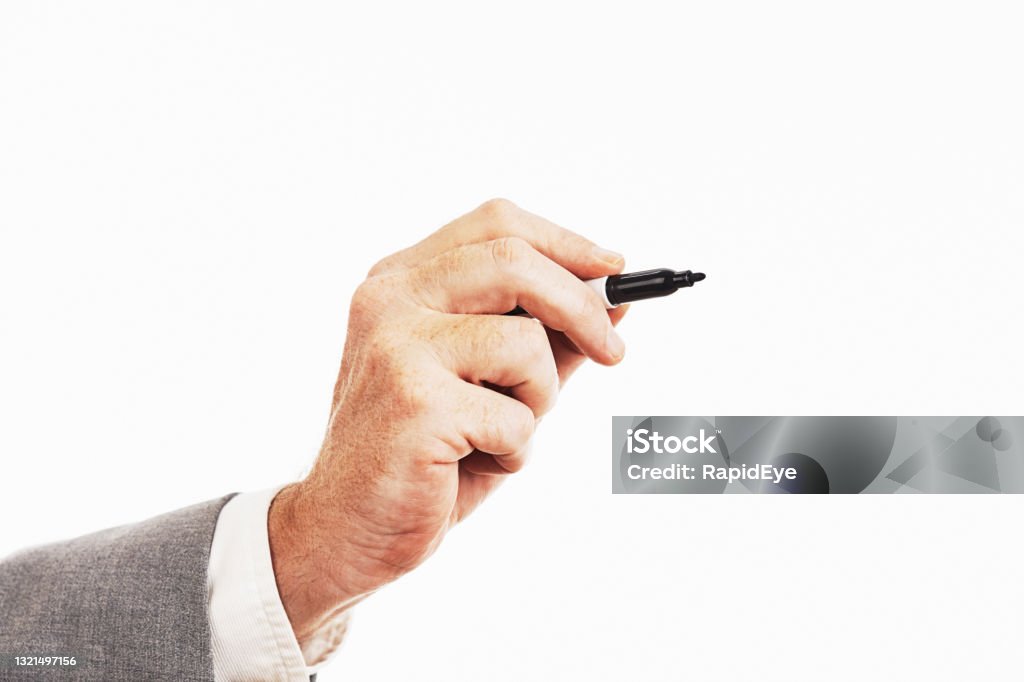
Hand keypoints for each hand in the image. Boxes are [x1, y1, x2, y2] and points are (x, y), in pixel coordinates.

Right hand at [268, 199, 627, 645]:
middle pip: (513, 260)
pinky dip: (515, 449)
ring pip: (525, 343)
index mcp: (402, 280)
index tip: (614, 267)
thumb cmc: (423, 453)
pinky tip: (470, 464)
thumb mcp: (490, 382)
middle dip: (581, 306)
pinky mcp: (414, 401)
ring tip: (499, 432)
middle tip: (612, 351)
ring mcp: (396, 345)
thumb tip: (616, 300)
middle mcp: (390, 299)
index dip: (564, 242)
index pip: (496, 224)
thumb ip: (544, 337)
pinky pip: (516, 416)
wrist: (346, 528)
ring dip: (539, 399)